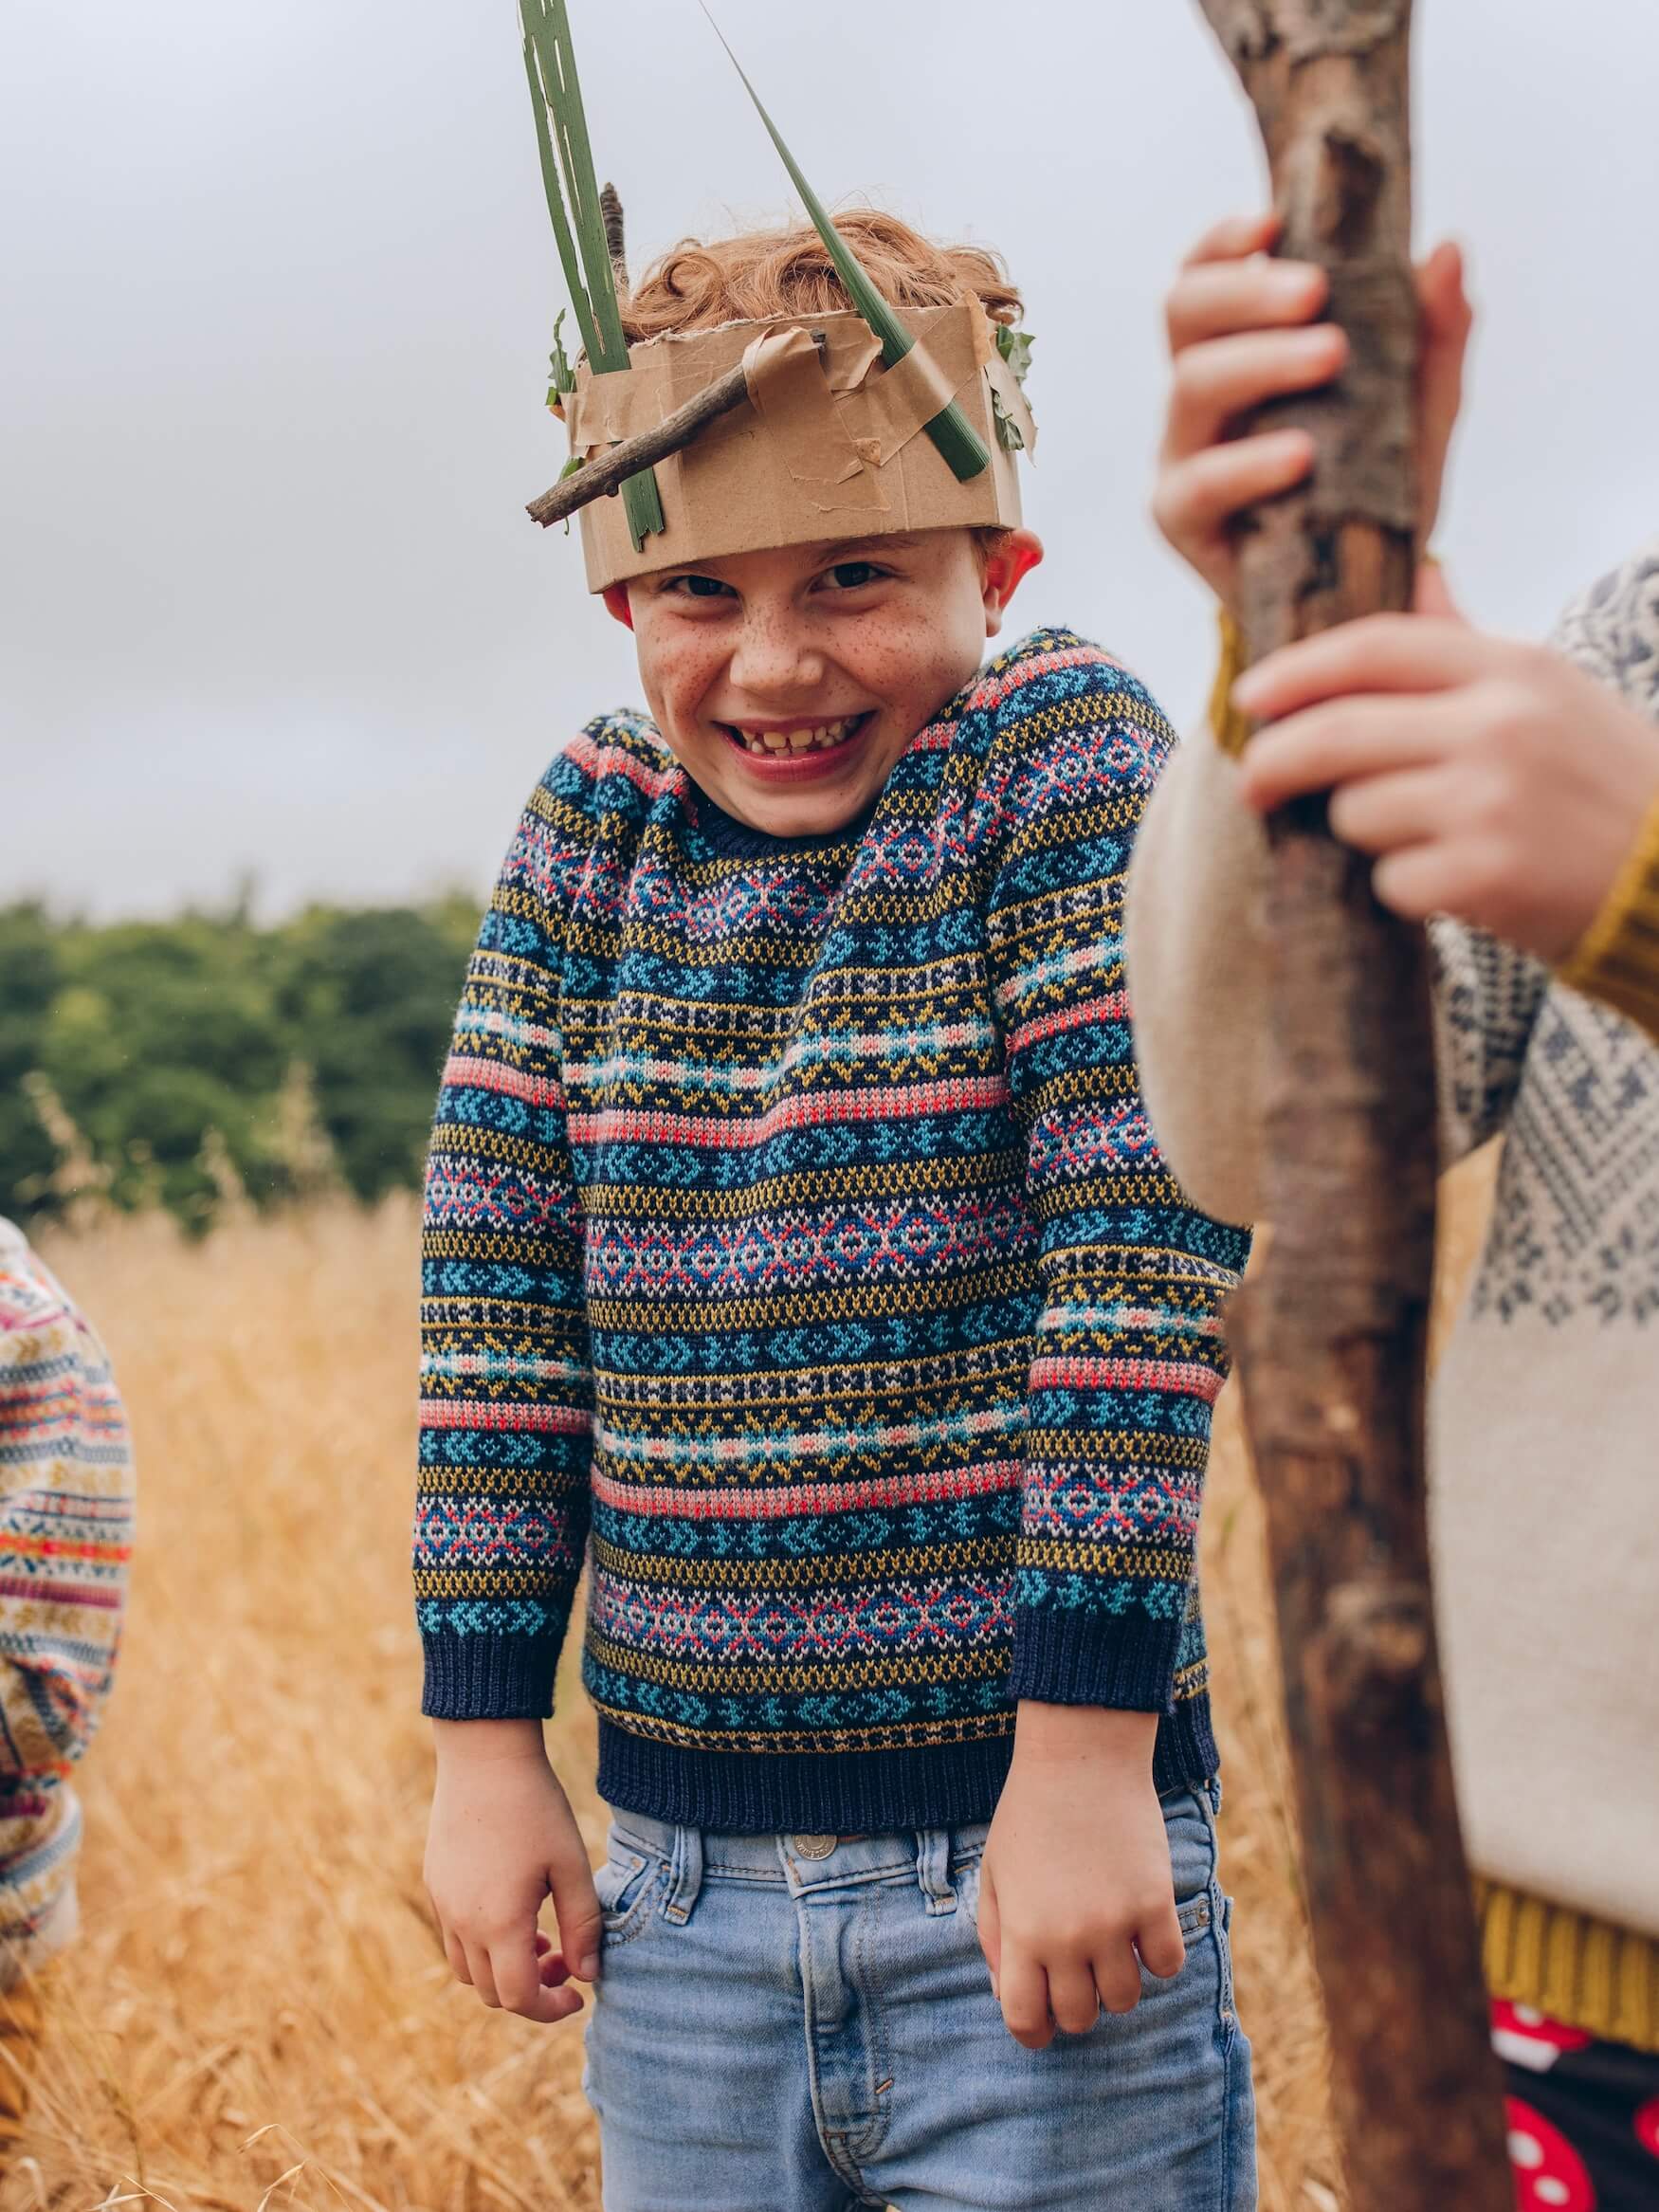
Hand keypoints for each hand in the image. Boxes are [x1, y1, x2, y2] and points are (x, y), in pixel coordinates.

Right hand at [424, 1718, 601, 2024]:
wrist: (484, 1756)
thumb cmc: (535, 1807)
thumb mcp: (571, 1864)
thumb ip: (583, 1926)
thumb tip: (588, 1976)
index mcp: (499, 1923)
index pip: (520, 1998)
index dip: (552, 2009)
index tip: (579, 1996)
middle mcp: (462, 1923)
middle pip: (492, 1993)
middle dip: (532, 1991)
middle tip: (565, 1959)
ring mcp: (443, 1904)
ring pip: (468, 1971)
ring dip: (503, 1971)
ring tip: (539, 1937)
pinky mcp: (435, 1884)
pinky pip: (454, 1938)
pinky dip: (483, 1945)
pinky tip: (512, 1910)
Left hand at [978, 1706, 1183, 2049]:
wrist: (1080, 1757)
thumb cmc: (1029, 1812)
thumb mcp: (994, 1872)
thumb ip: (994, 1936)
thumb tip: (1007, 1994)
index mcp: (1021, 1932)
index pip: (1025, 2019)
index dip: (1033, 2031)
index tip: (1041, 2021)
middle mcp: (1068, 1938)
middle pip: (1079, 2016)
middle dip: (1075, 2005)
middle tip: (1077, 1975)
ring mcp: (1115, 1923)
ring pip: (1126, 2000)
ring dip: (1117, 1983)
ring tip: (1110, 1949)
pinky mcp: (1155, 1903)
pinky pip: (1168, 1965)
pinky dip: (1157, 1958)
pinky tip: (1143, 1929)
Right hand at [1153, 210, 1471, 615]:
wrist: (1364, 599)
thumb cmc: (1373, 495)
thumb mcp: (1419, 410)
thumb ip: (1434, 337)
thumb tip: (1446, 251)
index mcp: (1239, 351)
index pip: (1207, 276)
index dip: (1225, 242)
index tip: (1274, 219)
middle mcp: (1199, 399)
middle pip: (1183, 314)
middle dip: (1245, 291)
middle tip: (1317, 292)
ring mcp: (1185, 458)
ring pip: (1188, 386)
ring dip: (1258, 361)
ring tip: (1329, 357)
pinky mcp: (1185, 525)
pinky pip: (1197, 485)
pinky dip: (1248, 465)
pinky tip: (1300, 453)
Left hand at [1231, 604, 1658, 961]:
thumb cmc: (1604, 784)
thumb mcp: (1553, 693)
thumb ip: (1471, 644)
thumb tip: (1422, 575)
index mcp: (1512, 668)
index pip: (1374, 647)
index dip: (1296, 672)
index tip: (1251, 696)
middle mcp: (1500, 725)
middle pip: (1337, 731)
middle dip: (1276, 760)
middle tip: (1255, 782)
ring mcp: (1491, 801)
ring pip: (1356, 812)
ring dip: (1368, 834)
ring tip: (1429, 838)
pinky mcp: (1485, 876)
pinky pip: (1390, 880)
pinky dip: (1408, 889)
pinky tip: (1459, 884)